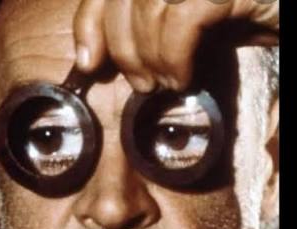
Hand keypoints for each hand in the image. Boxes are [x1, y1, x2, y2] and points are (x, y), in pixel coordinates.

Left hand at [73, 0, 278, 91]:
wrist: (288, 10)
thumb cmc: (251, 12)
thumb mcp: (191, 17)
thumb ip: (151, 22)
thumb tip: (99, 52)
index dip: (90, 19)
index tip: (87, 61)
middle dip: (121, 48)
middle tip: (141, 84)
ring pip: (148, 4)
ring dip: (150, 57)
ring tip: (166, 83)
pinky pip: (184, 18)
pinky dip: (175, 56)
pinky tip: (185, 77)